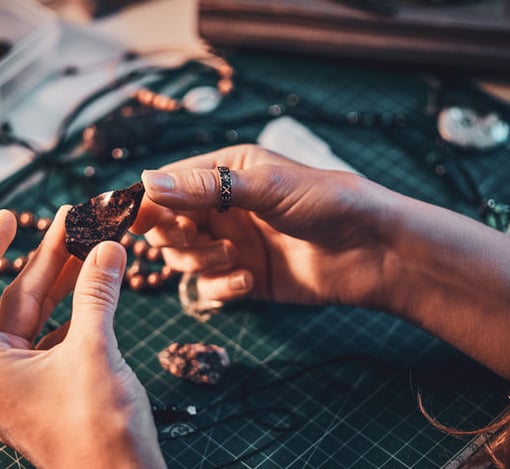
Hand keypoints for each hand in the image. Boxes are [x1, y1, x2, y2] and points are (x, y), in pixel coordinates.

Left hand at [0, 207, 164, 468]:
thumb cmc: (98, 429)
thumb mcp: (94, 351)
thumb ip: (96, 294)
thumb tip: (107, 246)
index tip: (10, 216)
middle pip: (15, 300)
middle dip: (45, 258)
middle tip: (71, 219)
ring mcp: (25, 383)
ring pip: (41, 317)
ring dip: (67, 281)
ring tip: (91, 242)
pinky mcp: (52, 389)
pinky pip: (60, 337)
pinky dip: (80, 310)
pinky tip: (101, 286)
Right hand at [131, 144, 394, 308]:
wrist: (373, 251)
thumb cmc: (326, 203)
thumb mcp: (264, 186)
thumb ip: (205, 187)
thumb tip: (146, 182)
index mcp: (226, 171)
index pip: (169, 184)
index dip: (149, 202)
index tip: (136, 219)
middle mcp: (223, 207)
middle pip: (168, 225)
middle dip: (175, 235)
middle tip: (193, 238)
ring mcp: (233, 243)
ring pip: (184, 258)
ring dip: (201, 261)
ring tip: (234, 257)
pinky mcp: (244, 277)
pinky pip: (210, 287)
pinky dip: (222, 286)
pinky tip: (249, 280)